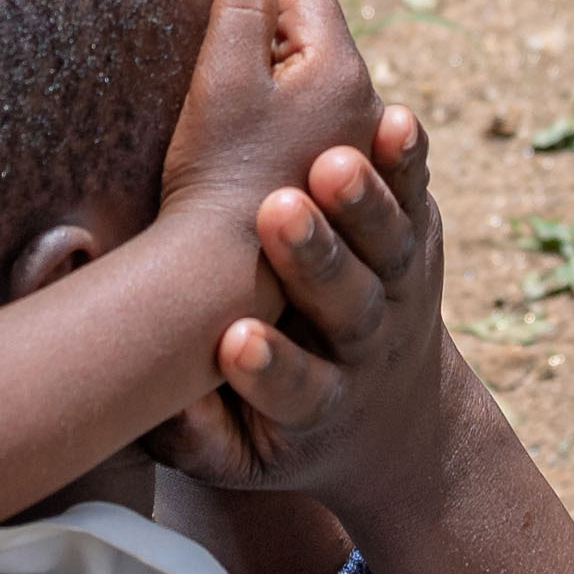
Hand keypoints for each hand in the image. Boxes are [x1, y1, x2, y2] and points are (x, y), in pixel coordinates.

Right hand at [153, 0, 374, 245]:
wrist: (224, 280)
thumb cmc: (219, 176)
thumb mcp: (222, 84)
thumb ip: (239, 14)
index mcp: (343, 71)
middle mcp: (366, 107)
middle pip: (319, 26)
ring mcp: (356, 149)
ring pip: (320, 72)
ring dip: (281, 42)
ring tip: (235, 25)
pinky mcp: (335, 185)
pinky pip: (317, 112)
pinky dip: (287, 88)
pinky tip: (254, 97)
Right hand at [166, 108, 457, 506]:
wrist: (389, 414)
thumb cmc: (276, 427)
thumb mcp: (235, 452)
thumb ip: (193, 433)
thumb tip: (156, 394)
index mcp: (320, 404)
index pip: (297, 389)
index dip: (270, 367)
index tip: (234, 341)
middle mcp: (365, 345)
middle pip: (347, 305)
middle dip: (314, 261)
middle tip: (280, 215)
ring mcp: (397, 288)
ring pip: (387, 246)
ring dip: (360, 203)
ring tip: (333, 161)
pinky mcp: (416, 239)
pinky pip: (415, 195)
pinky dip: (406, 160)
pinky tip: (393, 121)